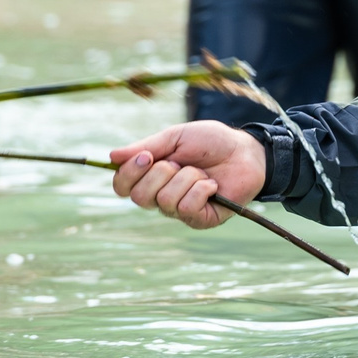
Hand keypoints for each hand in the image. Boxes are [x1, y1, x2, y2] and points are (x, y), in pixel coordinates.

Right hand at [108, 121, 265, 229]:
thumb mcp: (175, 138)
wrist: (246, 151)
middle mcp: (161, 197)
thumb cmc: (211, 142)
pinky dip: (201, 190)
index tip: (147, 156)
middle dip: (160, 173)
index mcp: (151, 176)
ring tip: (201, 172)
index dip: (128, 173)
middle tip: (179, 163)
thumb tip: (111, 156)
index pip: (121, 186)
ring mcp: (180, 210)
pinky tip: (212, 185)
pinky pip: (186, 208)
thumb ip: (145, 146)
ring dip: (186, 178)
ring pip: (164, 200)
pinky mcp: (200, 219)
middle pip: (138, 196)